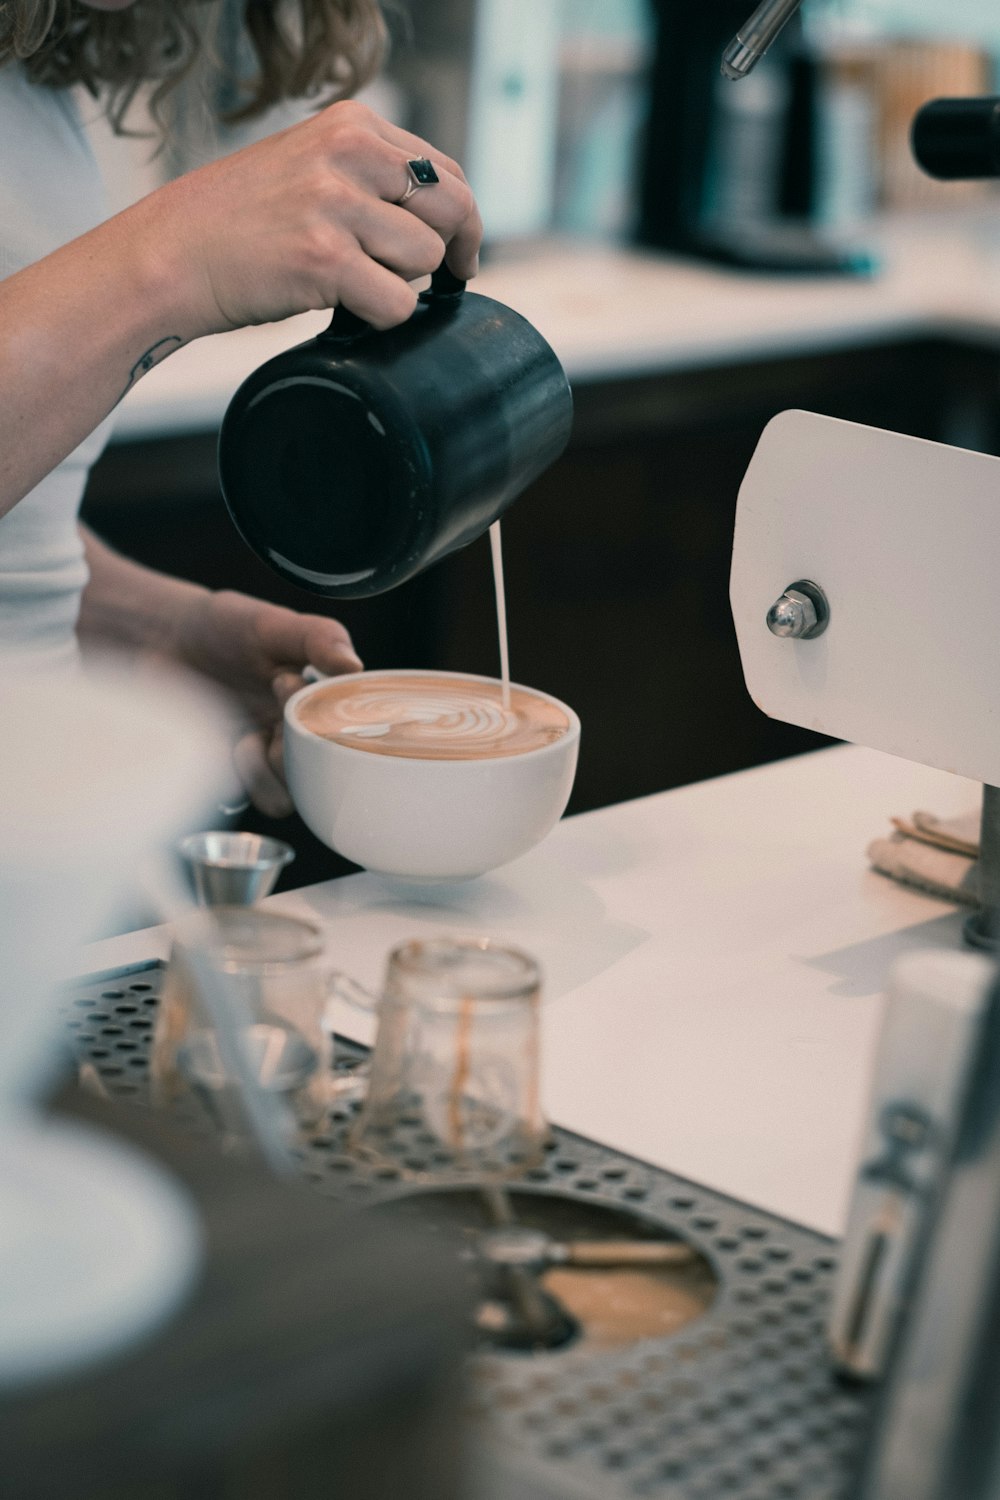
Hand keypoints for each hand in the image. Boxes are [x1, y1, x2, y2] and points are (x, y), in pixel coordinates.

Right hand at [144, 100, 482, 336]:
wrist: (170, 254)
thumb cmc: (239, 223)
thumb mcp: (309, 167)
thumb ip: (370, 177)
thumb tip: (444, 219)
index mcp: (351, 125)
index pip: (445, 171)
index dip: (461, 219)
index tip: (460, 252)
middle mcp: (348, 154)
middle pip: (452, 209)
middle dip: (451, 252)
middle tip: (439, 282)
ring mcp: (335, 205)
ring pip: (426, 258)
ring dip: (401, 283)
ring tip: (354, 283)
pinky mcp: (324, 259)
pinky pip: (398, 302)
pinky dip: (381, 317)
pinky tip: (346, 309)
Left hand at [172, 589, 362, 816]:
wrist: (163, 641)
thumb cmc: (223, 628)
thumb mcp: (273, 623)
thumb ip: (319, 638)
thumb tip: (354, 667)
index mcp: (319, 698)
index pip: (351, 727)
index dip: (332, 718)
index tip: (293, 681)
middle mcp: (300, 730)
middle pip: (327, 768)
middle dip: (305, 750)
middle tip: (274, 717)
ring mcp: (269, 753)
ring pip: (297, 791)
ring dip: (278, 771)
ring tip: (252, 737)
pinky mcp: (238, 772)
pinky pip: (259, 797)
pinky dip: (250, 779)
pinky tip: (232, 746)